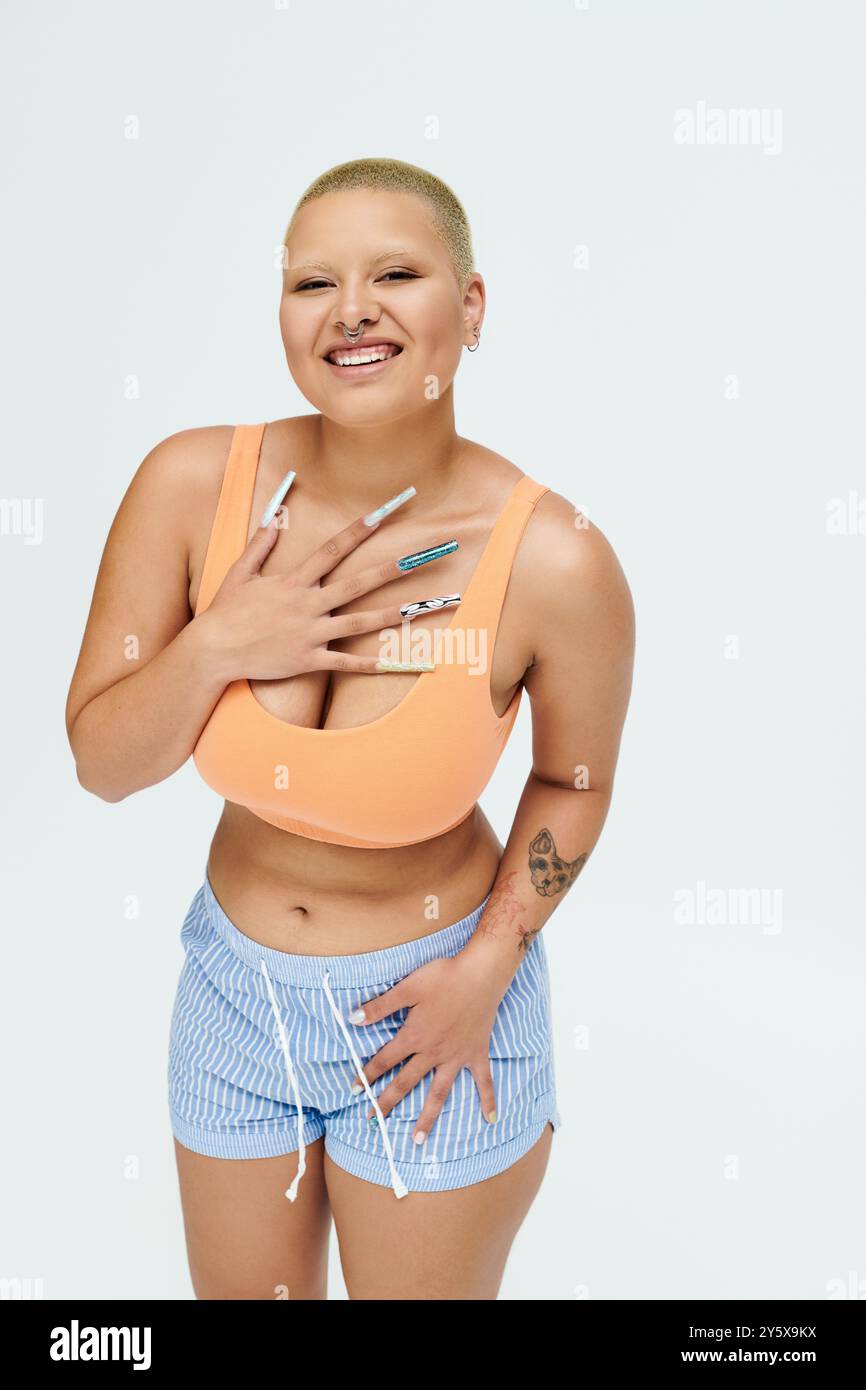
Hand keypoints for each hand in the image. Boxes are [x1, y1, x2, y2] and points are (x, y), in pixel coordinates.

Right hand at [197, 503, 454, 685]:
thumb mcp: (240, 572)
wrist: (212, 650)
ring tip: (425, 607)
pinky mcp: (309, 660)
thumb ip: (261, 544)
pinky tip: (399, 664)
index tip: (383, 513)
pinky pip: (347, 664)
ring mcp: (311, 633)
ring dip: (395, 613)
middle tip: (423, 557)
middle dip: (393, 568)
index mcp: (294, 581)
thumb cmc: (225, 612)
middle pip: (358, 582)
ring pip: (361, 622)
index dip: (359, 529)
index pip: (333, 549)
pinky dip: (374, 666)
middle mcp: (307, 604)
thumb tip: (276, 518)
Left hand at [348, 952, 506, 1141]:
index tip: (354, 1090)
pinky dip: (488, 1100)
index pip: (385, 1060)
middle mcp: (433, 1053)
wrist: (481, 974)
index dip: (367, 1074)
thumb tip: (352, 1018)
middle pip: (406, 1082)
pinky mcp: (477, 1053)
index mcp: (414, 1037)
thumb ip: (380, 1006)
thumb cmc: (443, 977)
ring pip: (439, 1092)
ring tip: (418, 1140)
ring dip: (428, 1117)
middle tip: (373, 1122)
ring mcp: (456, 1057)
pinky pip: (483, 1081)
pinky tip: (490, 1119)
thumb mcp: (407, 988)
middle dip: (387, 1102)